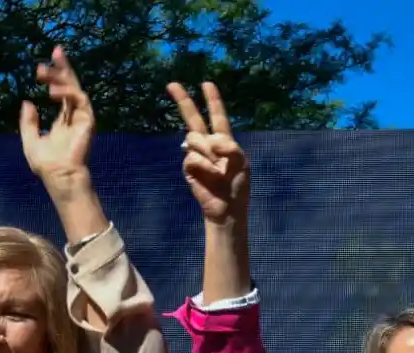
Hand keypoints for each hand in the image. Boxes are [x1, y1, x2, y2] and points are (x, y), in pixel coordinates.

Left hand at [20, 46, 93, 190]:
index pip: (62, 91)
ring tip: (42, 73)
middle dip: (64, 67)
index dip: (57, 75)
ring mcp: (82, 118)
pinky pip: (80, 99)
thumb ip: (28, 122)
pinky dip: (67, 92)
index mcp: (63, 120)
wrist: (59, 176)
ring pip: (75, 88)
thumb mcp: (30, 140)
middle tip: (55, 50)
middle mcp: (74, 116)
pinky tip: (51, 91)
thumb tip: (27, 102)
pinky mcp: (88, 121)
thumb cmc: (46, 164)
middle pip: (71, 85)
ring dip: (60, 77)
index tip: (46, 62)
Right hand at [165, 82, 249, 223]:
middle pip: (193, 118)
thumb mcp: (241, 163)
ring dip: (206, 152)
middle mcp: (208, 144)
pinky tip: (210, 176)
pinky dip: (203, 165)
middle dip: (183, 100)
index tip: (206, 83)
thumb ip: (229, 147)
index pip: (217, 116)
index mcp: (224, 141)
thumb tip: (210, 141)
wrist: (227, 207)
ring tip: (217, 169)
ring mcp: (196, 155)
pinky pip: (192, 157)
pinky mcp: (189, 167)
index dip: (213, 100)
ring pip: (194, 139)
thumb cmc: (237, 186)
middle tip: (172, 84)